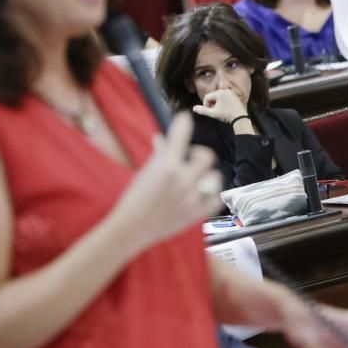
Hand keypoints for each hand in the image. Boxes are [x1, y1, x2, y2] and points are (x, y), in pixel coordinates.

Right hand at [113, 112, 220, 246]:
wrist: (131, 228)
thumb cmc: (134, 199)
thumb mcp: (145, 173)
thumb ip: (158, 156)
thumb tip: (162, 140)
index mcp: (167, 165)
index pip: (181, 133)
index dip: (184, 122)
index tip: (184, 119)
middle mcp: (183, 178)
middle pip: (207, 155)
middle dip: (199, 154)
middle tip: (190, 159)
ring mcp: (192, 197)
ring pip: (215, 177)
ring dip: (207, 175)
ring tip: (197, 178)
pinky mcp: (196, 213)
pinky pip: (215, 200)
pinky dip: (211, 195)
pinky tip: (203, 193)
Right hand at [193, 89, 247, 123]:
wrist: (240, 118)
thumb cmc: (226, 115)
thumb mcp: (213, 113)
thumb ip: (202, 110)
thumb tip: (193, 108)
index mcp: (220, 93)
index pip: (207, 97)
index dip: (205, 105)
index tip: (209, 112)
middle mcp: (226, 91)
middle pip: (213, 97)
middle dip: (211, 104)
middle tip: (215, 112)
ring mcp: (231, 93)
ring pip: (219, 98)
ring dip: (217, 104)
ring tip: (220, 112)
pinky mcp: (235, 97)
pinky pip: (225, 99)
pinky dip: (223, 104)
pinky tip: (225, 110)